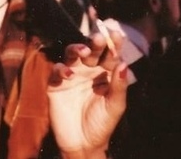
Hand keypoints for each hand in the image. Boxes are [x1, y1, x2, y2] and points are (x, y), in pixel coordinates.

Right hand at [48, 33, 128, 157]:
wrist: (83, 144)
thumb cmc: (102, 124)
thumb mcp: (115, 106)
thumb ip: (119, 85)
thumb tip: (124, 64)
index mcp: (105, 72)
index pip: (110, 53)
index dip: (113, 43)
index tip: (116, 35)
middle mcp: (89, 70)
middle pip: (91, 49)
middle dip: (95, 42)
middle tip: (99, 38)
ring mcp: (72, 75)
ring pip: (72, 54)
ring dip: (77, 49)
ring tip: (83, 52)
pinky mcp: (56, 84)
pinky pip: (57, 70)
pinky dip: (62, 69)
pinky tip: (69, 75)